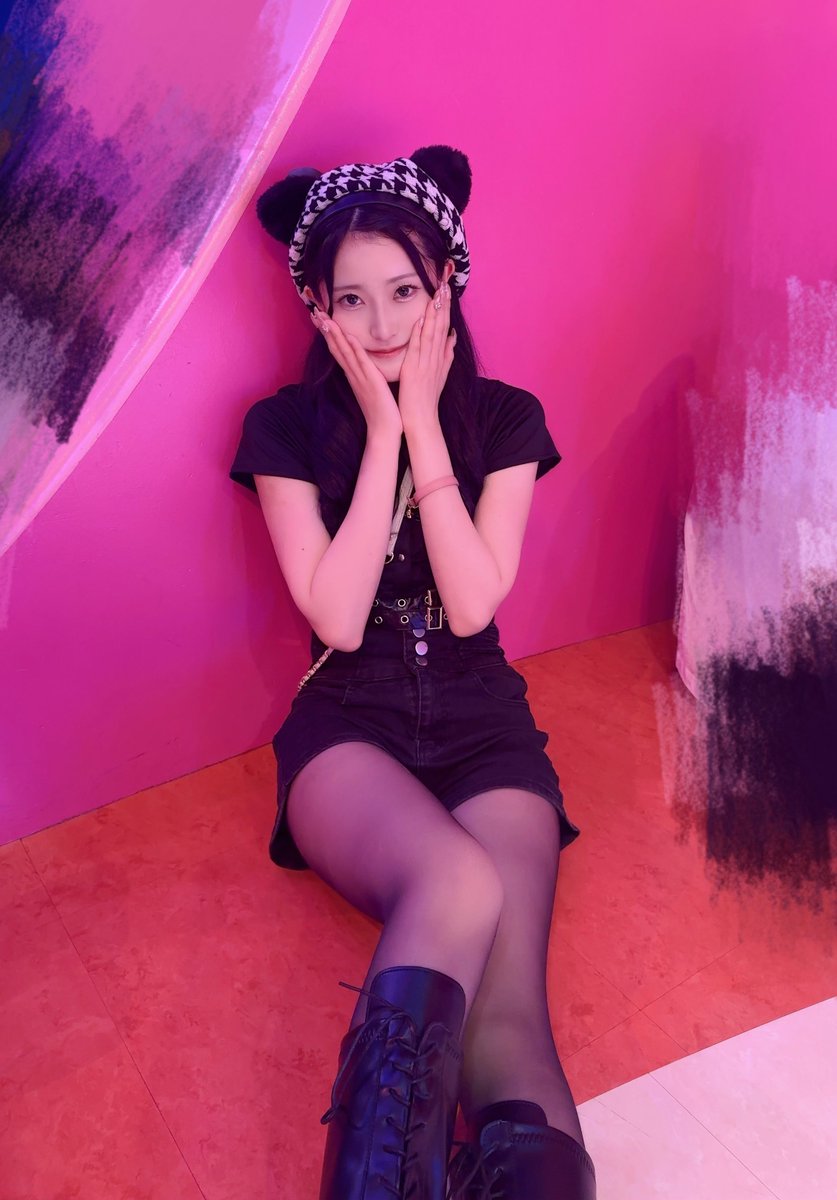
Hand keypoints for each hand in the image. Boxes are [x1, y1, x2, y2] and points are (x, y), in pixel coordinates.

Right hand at [310, 306, 402, 437]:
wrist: (384, 430)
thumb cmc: (380, 410)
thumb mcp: (370, 388)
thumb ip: (365, 375)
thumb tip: (363, 365)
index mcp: (353, 375)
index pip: (338, 350)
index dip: (328, 334)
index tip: (320, 318)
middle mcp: (353, 374)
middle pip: (335, 348)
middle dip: (325, 330)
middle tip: (314, 312)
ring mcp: (360, 378)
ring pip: (344, 352)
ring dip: (334, 335)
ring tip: (324, 318)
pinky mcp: (371, 382)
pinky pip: (362, 363)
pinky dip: (355, 349)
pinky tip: (349, 336)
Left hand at [397, 281, 456, 428]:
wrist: (423, 418)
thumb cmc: (427, 397)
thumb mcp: (441, 373)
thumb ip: (447, 353)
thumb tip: (452, 336)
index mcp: (440, 356)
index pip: (444, 326)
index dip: (446, 307)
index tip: (447, 289)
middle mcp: (436, 357)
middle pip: (441, 325)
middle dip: (444, 304)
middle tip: (446, 282)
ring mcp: (426, 363)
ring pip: (432, 333)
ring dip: (435, 313)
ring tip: (438, 293)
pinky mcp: (414, 370)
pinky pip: (417, 348)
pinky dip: (420, 333)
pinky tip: (421, 319)